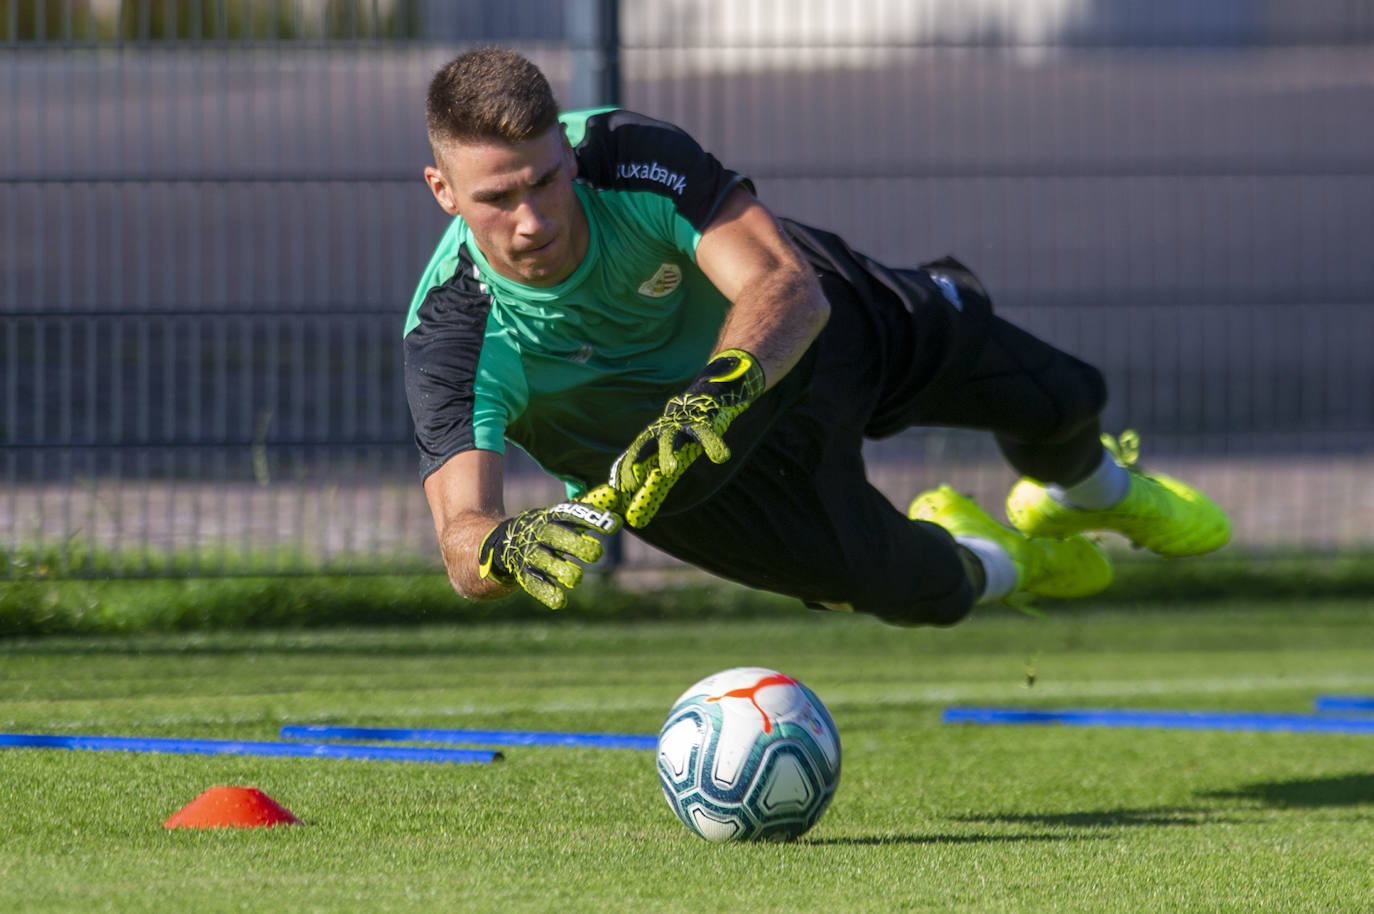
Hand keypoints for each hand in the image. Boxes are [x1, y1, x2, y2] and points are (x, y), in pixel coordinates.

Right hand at [477, 486, 622, 608]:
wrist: (504, 542)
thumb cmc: (546, 529)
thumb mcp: (563, 518)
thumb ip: (588, 516)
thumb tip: (617, 509)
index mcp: (552, 516)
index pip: (574, 514)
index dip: (594, 519)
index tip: (615, 525)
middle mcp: (539, 533)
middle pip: (556, 536)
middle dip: (577, 544)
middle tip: (597, 553)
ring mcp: (530, 553)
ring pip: (544, 561)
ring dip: (562, 570)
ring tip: (576, 578)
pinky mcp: (523, 573)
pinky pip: (533, 583)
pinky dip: (546, 592)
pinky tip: (561, 602)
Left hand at [611, 349, 764, 527]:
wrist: (704, 397)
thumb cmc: (682, 432)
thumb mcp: (666, 451)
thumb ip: (654, 476)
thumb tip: (634, 510)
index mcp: (651, 440)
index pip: (633, 456)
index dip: (625, 471)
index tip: (621, 490)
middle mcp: (661, 432)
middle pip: (643, 446)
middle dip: (636, 462)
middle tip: (633, 485)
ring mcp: (680, 426)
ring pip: (670, 439)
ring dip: (668, 453)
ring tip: (671, 471)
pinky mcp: (700, 422)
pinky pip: (706, 434)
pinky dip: (713, 444)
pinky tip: (721, 457)